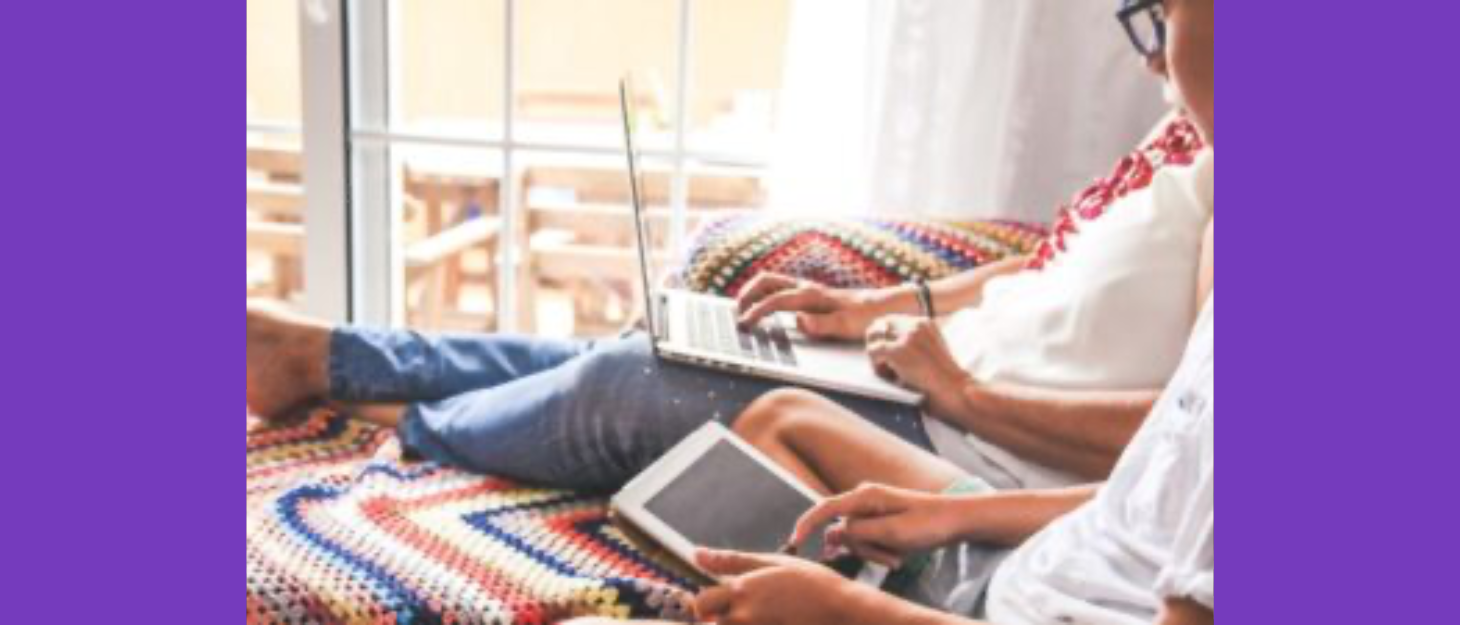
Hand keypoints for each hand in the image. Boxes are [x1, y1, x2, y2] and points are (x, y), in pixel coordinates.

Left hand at [694, 549, 866, 624]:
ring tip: (767, 617)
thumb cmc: (811, 584)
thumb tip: (696, 554)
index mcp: (742, 591)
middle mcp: (744, 618)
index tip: (717, 602)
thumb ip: (731, 561)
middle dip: (720, 619)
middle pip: (712, 624)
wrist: (844, 613)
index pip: (700, 603)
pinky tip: (776, 623)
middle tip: (749, 611)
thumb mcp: (773, 563)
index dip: (704, 603)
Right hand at [735, 273, 881, 341]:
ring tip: (743, 309)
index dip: (757, 311)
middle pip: (766, 280)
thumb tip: (799, 320)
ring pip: (771, 281)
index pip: (775, 300)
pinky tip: (763, 308)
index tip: (745, 324)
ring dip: (753, 291)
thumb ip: (822, 325)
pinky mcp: (810, 293)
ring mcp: (807, 288)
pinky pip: (779, 288)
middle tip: (737, 313)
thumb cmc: (866, 317)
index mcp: (811, 295)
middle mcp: (806, 287)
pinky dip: (764, 294)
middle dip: (747, 294)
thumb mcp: (847, 326)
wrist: (883, 306)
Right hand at [791, 484, 960, 568]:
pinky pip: (868, 541)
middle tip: (891, 558)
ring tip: (899, 556)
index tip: (794, 542)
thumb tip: (831, 535)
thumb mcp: (892, 533)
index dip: (806, 524)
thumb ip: (858, 534)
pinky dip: (880, 551)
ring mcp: (871, 510)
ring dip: (874, 553)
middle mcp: (864, 500)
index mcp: (865, 496)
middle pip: (844, 531)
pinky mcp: (879, 521)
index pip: (825, 509)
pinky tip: (899, 555)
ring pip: (856, 540)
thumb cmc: (928, 524)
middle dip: (862, 550)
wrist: (957, 520)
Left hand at [865, 316, 969, 399]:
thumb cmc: (942, 379)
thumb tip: (881, 340)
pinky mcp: (898, 351)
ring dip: (876, 355)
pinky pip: (873, 352)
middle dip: (876, 342)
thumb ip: (912, 342)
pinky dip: (877, 366)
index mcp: (924, 323)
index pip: (892, 320)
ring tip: (889, 372)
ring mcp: (906, 337)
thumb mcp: (929, 351)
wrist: (953, 391)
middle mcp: (915, 325)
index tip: (883, 349)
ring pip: (875, 338)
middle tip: (880, 361)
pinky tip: (891, 377)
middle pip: (880, 324)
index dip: (884, 335)